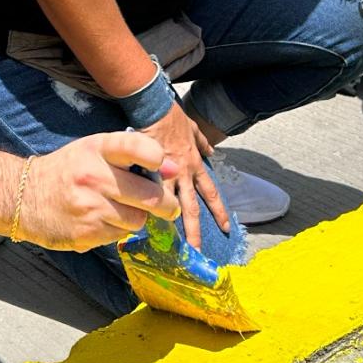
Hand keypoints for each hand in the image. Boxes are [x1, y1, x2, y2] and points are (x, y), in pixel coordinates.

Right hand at [17, 132, 179, 251]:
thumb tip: (174, 168)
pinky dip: (118, 230)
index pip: (136, 147)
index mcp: (97, 149)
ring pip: (138, 220)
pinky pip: (119, 236)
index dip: (156, 156)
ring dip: (139, 218)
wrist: (24, 197)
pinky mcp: (85, 234)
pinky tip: (105, 220)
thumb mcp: (95, 151)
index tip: (161, 165)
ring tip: (126, 211)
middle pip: (149, 195)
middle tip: (169, 207)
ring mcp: (89, 207)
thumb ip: (134, 155)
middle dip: (167, 204)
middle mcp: (94, 176)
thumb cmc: (69, 170)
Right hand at [139, 102, 228, 249]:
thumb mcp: (193, 128)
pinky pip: (145, 195)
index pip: (211, 193)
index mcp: (195, 165)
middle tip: (199, 252)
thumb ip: (202, 141)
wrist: (155, 109)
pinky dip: (142, 209)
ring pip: (169, 207)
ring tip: (164, 245)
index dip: (218, 211)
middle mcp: (183, 175)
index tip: (224, 227)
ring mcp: (164, 176)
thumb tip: (210, 150)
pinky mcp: (145, 173)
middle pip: (192, 208)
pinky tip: (137, 225)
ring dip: (169, 226)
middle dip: (195, 232)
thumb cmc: (172, 117)